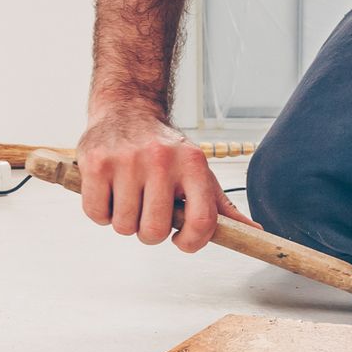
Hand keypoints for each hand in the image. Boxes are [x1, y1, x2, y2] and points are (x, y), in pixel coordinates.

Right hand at [76, 105, 258, 251]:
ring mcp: (127, 160)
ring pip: (123, 226)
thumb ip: (221, 206)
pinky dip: (101, 213)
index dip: (192, 242)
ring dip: (124, 221)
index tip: (181, 240)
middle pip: (154, 231)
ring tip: (128, 197)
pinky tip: (109, 192)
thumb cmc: (165, 149)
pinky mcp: (96, 163)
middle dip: (149, 233)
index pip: (202, 221)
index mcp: (193, 164)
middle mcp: (161, 160)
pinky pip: (96, 215)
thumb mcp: (197, 171)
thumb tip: (254, 232)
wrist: (127, 108)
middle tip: (147, 213)